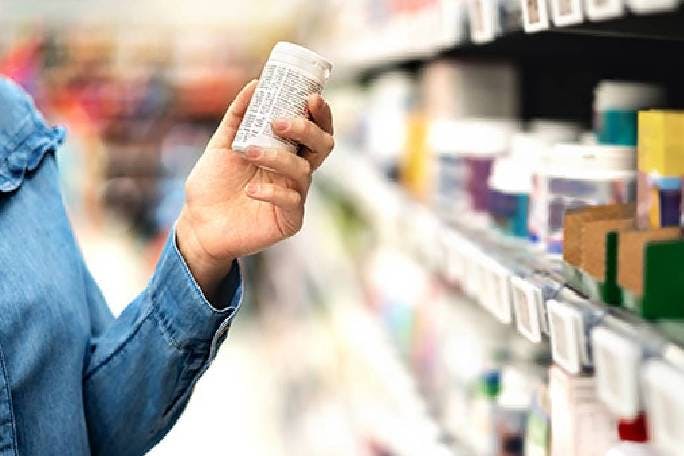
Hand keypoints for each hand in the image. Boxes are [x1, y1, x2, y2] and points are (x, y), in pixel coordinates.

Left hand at [176, 80, 334, 301]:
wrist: (197, 224)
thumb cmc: (212, 186)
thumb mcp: (222, 144)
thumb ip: (238, 116)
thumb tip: (255, 84)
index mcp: (286, 153)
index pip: (315, 130)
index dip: (321, 114)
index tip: (311, 97)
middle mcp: (295, 173)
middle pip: (322, 147)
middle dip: (307, 130)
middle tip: (280, 122)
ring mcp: (294, 196)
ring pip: (303, 171)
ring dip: (277, 157)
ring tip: (248, 151)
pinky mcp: (289, 220)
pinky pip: (292, 201)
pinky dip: (272, 192)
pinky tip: (250, 190)